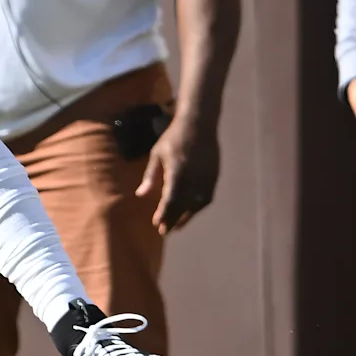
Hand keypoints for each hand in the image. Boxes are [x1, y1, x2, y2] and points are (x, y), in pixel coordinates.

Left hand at [135, 118, 219, 233]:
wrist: (199, 123)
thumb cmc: (173, 138)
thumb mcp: (157, 154)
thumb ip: (150, 176)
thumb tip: (141, 195)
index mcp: (177, 171)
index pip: (170, 199)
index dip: (163, 213)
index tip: (156, 223)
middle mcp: (194, 177)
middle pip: (183, 205)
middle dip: (173, 219)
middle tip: (164, 231)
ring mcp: (206, 177)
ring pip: (197, 204)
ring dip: (187, 216)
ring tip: (177, 226)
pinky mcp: (214, 176)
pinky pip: (207, 197)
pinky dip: (198, 207)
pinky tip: (191, 211)